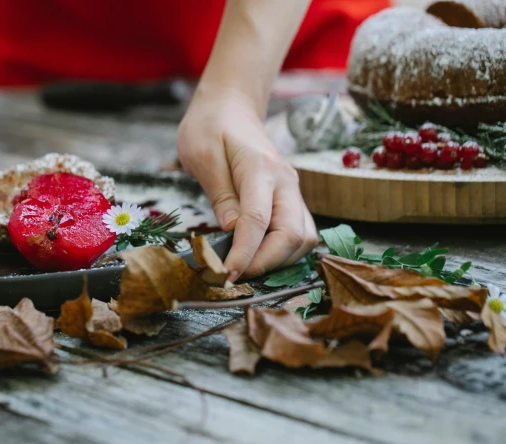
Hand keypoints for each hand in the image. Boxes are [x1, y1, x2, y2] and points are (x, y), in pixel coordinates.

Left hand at [177, 87, 317, 280]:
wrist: (230, 107)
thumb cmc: (211, 127)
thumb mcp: (201, 154)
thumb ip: (219, 194)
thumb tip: (233, 231)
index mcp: (261, 168)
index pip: (259, 220)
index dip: (244, 253)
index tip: (226, 274)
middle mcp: (286, 182)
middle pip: (293, 235)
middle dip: (266, 263)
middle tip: (233, 275)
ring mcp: (292, 191)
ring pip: (303, 238)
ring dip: (279, 261)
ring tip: (245, 268)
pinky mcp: (290, 200)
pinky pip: (298, 233)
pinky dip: (283, 252)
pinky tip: (257, 256)